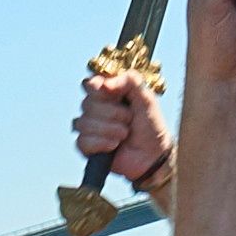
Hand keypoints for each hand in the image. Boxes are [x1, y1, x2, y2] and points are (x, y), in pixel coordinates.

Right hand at [68, 55, 173, 192]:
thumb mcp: (146, 97)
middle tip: (129, 119)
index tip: (111, 93)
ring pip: (84, 122)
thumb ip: (129, 81)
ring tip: (124, 134)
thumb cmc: (150, 125)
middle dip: (112, 113)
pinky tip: (114, 146)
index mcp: (108, 94)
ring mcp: (90, 128)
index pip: (90, 84)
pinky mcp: (87, 147)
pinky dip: (100, 143)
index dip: (97, 87)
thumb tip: (104, 83)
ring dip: (108, 129)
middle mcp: (96, 109)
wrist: (153, 155)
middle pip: (87, 104)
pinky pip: (82, 141)